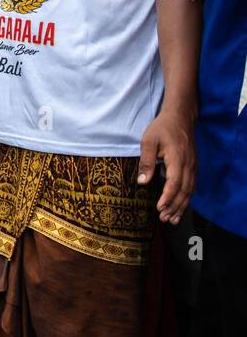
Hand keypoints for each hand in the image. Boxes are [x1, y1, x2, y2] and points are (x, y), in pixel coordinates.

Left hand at [138, 109, 195, 224]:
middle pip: (184, 191)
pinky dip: (186, 198)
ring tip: (173, 219)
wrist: (180, 117)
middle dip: (175, 207)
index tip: (160, 208)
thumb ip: (146, 161)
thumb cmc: (162, 128)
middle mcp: (189, 165)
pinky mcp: (193, 166)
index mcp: (178, 159)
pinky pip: (192, 186)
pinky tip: (180, 206)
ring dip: (181, 206)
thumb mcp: (149, 141)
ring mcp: (193, 166)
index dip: (168, 198)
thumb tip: (142, 182)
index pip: (175, 183)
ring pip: (190, 191)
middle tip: (165, 219)